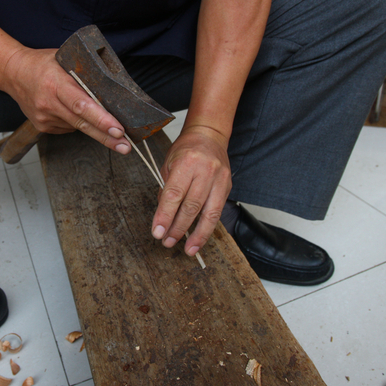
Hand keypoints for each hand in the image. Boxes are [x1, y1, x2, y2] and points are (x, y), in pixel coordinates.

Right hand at [2, 47, 130, 152]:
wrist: (13, 72)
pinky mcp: (43, 126)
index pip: (82, 105)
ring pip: (78, 127)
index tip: (118, 129)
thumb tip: (113, 89)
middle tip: (125, 146)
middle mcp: (48, 103)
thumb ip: (85, 74)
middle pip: (83, 124)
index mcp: (55, 84)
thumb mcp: (64, 60)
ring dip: (96, 130)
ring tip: (111, 130)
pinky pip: (69, 127)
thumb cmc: (42, 63)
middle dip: (107, 137)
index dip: (101, 119)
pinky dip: (78, 123)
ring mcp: (44, 118)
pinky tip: (75, 113)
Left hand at [151, 126, 231, 255]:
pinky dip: (208, 227)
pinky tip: (200, 238)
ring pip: (209, 213)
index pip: (173, 194)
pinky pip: (217, 211)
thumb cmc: (186, 149)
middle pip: (191, 206)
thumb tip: (163, 216)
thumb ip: (166, 189)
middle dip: (178, 228)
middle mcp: (205, 171)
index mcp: (186, 162)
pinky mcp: (227, 187)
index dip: (165, 216)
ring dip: (197, 234)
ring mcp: (219, 179)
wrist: (209, 135)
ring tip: (188, 249)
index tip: (157, 232)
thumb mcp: (168, 164)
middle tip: (168, 242)